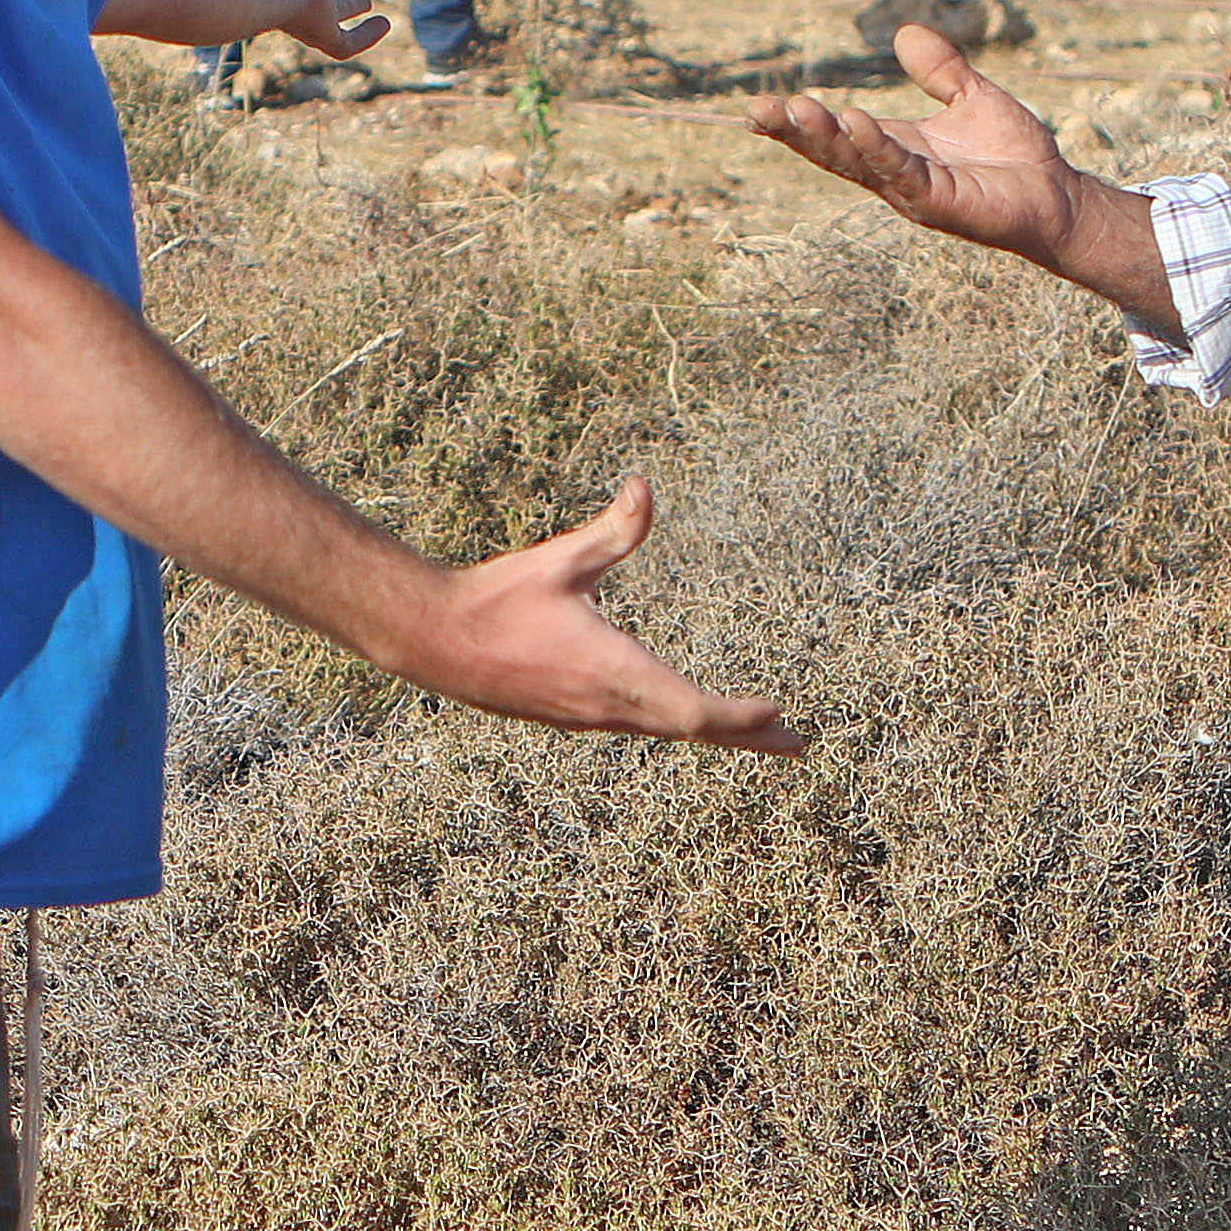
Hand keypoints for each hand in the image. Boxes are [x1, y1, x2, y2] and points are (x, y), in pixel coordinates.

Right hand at [399, 477, 798, 749]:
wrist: (433, 640)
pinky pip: (637, 726)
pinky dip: (674, 724)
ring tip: (758, 733)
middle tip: (798, 744)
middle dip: (749, 737)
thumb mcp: (562, 561)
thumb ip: (613, 530)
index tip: (778, 713)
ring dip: (713, 731)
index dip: (739, 718)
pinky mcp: (570, 716)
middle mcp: (606, 707)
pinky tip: (680, 717)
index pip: (691, 711)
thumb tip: (645, 487)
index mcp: (613, 673)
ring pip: (664, 731)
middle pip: (691, 731)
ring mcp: (587, 717)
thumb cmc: (497, 600)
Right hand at [745, 25, 1082, 261]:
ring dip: (824, 138)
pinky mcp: (939, 202)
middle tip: (754, 110)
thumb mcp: (971, 97)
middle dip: (793, 133)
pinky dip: (877, 148)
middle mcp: (893, 174)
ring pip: (856, 163)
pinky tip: (856, 123)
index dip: (798, 122)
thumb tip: (902, 33)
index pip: (835, 134)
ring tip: (794, 110)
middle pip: (831, 152)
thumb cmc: (1014, 155)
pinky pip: (901, 172)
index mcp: (894, 149)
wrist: (1057, 194)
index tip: (757, 105)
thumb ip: (939, 70)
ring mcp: (912, 191)